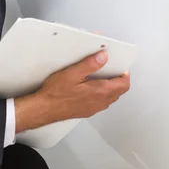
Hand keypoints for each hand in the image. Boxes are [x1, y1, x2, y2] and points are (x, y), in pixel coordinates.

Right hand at [15, 50, 130, 132]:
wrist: (44, 108)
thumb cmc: (56, 93)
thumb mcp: (72, 73)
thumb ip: (89, 64)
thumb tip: (103, 56)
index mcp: (100, 92)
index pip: (123, 85)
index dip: (124, 74)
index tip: (120, 66)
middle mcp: (99, 102)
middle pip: (119, 91)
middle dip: (118, 80)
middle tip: (112, 69)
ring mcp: (94, 108)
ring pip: (110, 98)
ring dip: (110, 87)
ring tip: (102, 76)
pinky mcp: (87, 111)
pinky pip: (101, 102)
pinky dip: (102, 94)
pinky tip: (91, 87)